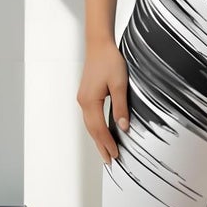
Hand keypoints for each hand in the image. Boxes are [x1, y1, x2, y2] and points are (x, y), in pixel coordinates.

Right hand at [77, 40, 129, 164]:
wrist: (98, 45)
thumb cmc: (109, 60)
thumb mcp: (120, 84)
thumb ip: (121, 107)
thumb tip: (123, 127)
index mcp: (90, 101)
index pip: (100, 129)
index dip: (108, 143)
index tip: (115, 156)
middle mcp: (83, 102)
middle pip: (92, 130)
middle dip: (101, 146)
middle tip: (109, 161)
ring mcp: (83, 99)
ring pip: (90, 125)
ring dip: (97, 139)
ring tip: (105, 151)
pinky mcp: (85, 95)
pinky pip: (90, 117)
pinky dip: (96, 128)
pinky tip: (101, 133)